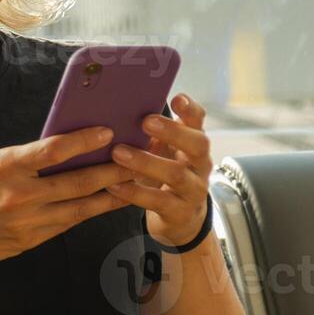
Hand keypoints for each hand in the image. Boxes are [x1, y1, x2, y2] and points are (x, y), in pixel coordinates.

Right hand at [0, 125, 137, 274]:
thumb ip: (19, 160)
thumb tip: (57, 150)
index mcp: (4, 167)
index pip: (53, 149)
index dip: (84, 140)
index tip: (108, 132)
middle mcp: (19, 195)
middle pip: (77, 182)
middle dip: (112, 170)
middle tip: (139, 159)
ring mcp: (26, 222)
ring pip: (80, 208)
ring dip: (110, 196)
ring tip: (134, 184)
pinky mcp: (28, 241)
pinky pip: (65, 224)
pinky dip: (86, 213)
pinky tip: (103, 205)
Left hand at [105, 93, 212, 247]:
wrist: (181, 217)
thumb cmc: (164, 173)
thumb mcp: (163, 151)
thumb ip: (151, 132)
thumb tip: (116, 107)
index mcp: (194, 143)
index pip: (199, 121)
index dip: (190, 110)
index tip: (176, 97)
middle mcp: (200, 164)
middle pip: (197, 144)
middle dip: (173, 132)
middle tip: (145, 121)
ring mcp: (193, 189)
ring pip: (176, 174)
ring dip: (146, 162)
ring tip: (119, 153)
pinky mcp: (180, 212)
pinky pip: (158, 201)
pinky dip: (135, 192)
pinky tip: (114, 185)